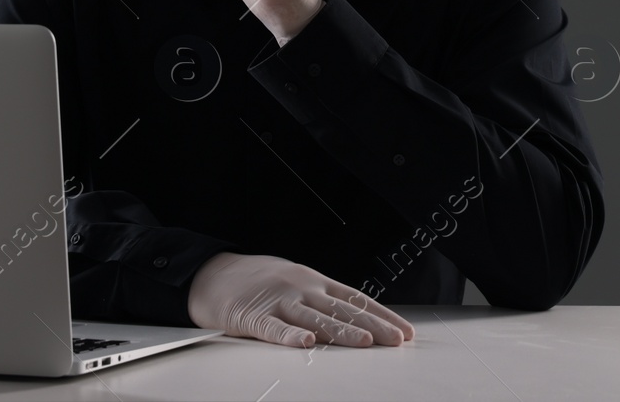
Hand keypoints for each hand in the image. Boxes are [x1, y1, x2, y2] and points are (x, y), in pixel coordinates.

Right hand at [187, 251, 414, 347]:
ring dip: (342, 332)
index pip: (356, 299)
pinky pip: (273, 328)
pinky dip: (289, 336)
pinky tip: (304, 343)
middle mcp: (302, 289)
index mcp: (315, 281)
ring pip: (315, 318)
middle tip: (397, 341)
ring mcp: (278, 301)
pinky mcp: (252, 316)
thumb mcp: (297, 283)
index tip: (404, 331)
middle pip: (343, 311)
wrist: (215, 275)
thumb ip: (323, 301)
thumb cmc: (261, 282)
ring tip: (365, 342)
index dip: (382, 315)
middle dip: (374, 326)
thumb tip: (359, 320)